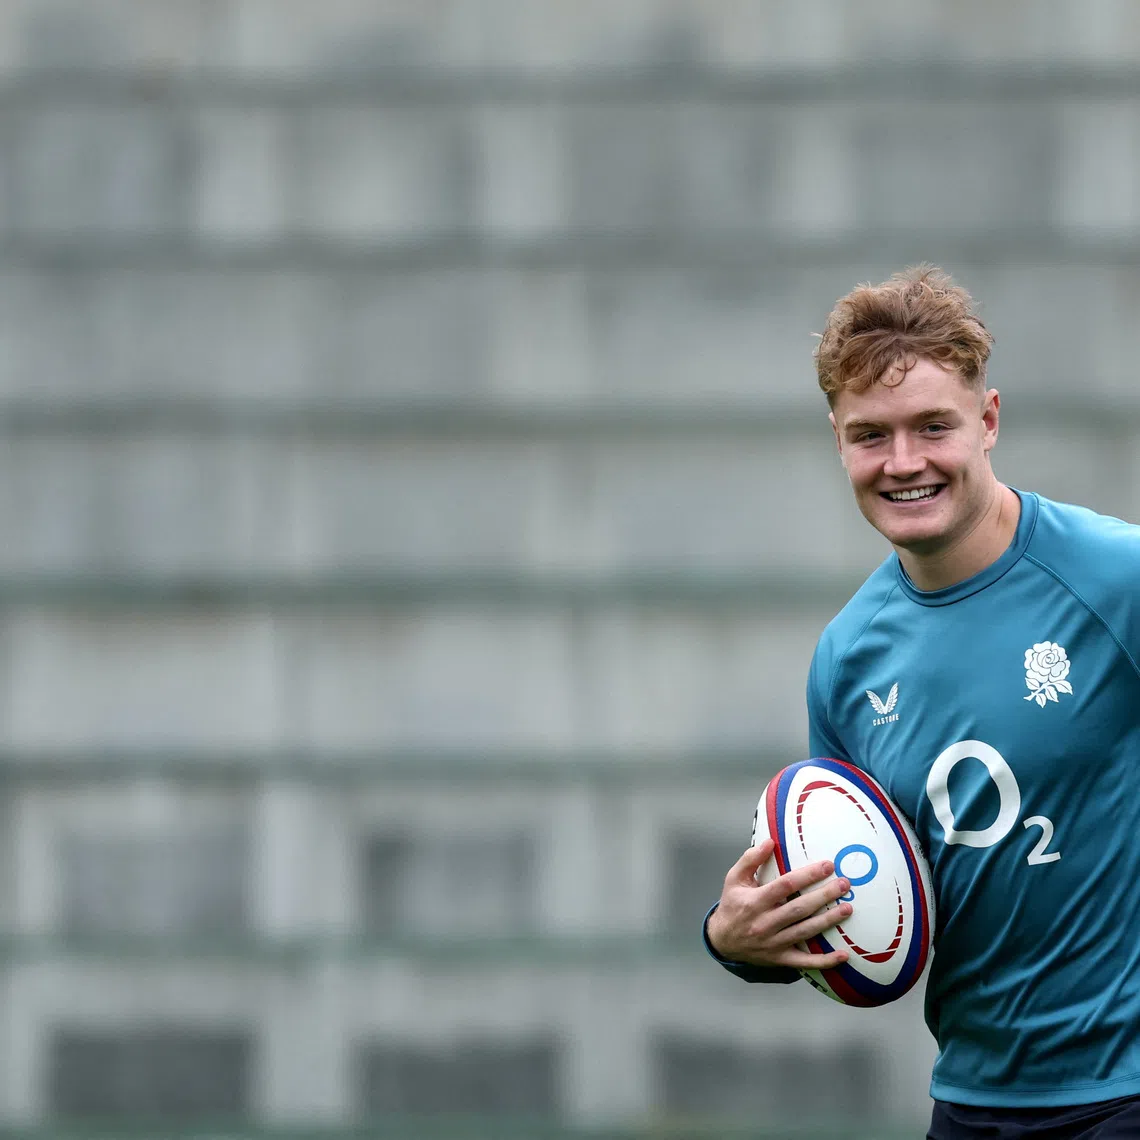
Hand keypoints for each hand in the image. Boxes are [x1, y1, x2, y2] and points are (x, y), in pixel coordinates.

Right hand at [706, 840, 852, 970]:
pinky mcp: (780, 958)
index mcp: (754, 901)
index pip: (785, 885)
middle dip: (824, 895)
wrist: (721, 940)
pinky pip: (805, 962)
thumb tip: (769, 841)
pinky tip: (843, 955)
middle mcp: (765, 923)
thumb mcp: (733, 879)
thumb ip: (750, 859)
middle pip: (800, 908)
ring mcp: (774, 943)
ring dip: (828, 921)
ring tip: (848, 908)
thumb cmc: (732, 905)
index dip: (808, 875)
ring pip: (805, 931)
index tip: (827, 865)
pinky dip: (825, 961)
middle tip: (844, 884)